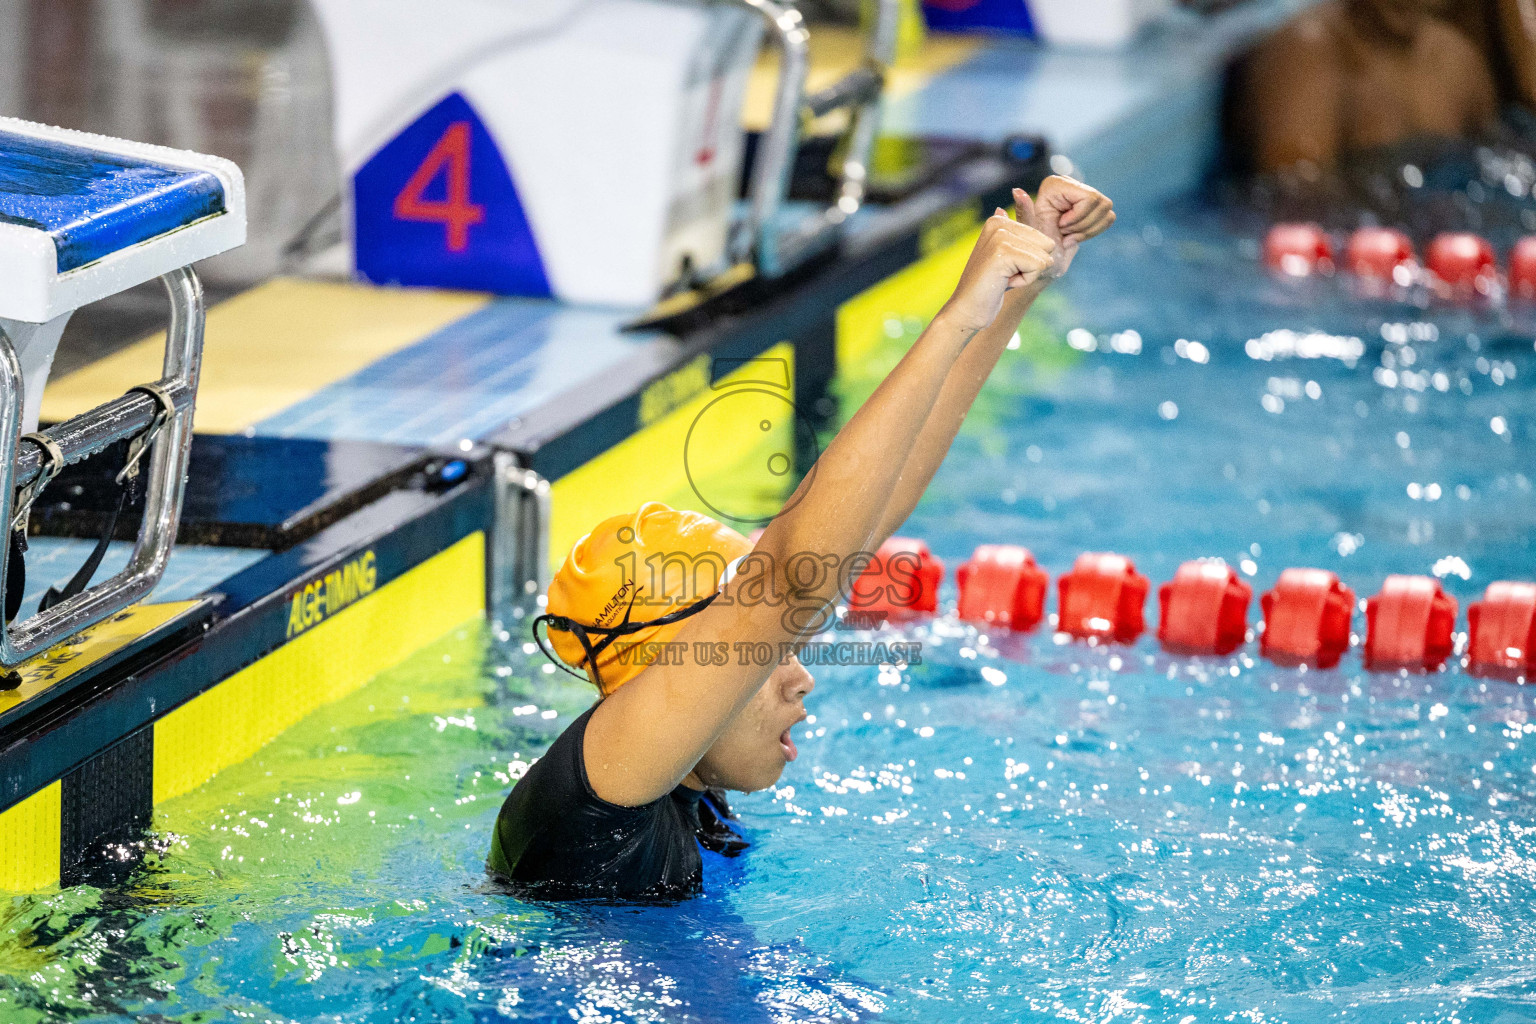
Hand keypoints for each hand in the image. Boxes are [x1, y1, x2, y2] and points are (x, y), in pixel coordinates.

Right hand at [937, 207, 1055, 333]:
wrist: (966, 310)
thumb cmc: (988, 287)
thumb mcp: (1005, 257)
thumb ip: (1011, 235)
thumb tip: (1001, 211)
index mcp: (998, 221)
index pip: (1045, 240)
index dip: (1031, 260)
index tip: (1007, 268)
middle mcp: (999, 223)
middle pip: (1048, 245)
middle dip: (1032, 266)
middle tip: (1006, 274)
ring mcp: (999, 237)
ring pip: (1044, 257)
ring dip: (1028, 275)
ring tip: (1003, 278)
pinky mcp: (1002, 253)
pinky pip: (1037, 267)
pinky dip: (1024, 281)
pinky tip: (1004, 282)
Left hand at [1028, 176, 1114, 274]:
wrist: (1042, 261)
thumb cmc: (1034, 248)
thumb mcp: (1029, 232)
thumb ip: (1024, 212)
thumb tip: (1016, 191)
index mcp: (1054, 184)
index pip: (1089, 197)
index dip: (1078, 217)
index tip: (1060, 226)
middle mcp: (1069, 183)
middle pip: (1100, 202)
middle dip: (1083, 224)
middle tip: (1064, 233)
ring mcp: (1082, 193)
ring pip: (1106, 209)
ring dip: (1088, 229)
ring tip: (1068, 235)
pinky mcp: (1092, 205)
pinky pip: (1109, 217)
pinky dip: (1094, 231)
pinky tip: (1076, 236)